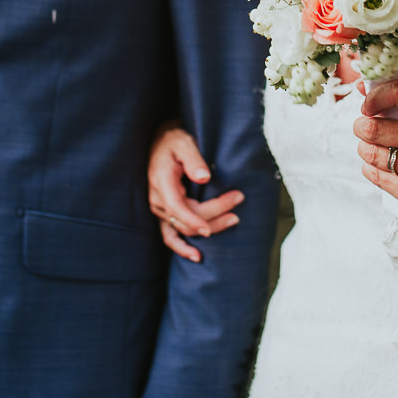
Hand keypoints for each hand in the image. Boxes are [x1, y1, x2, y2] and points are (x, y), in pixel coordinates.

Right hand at [147, 125, 243, 261]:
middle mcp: (158, 200)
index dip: (198, 219)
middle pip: (187, 220)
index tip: (220, 219)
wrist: (160, 143)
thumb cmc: (173, 141)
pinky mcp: (165, 213)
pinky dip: (181, 248)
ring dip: (209, 228)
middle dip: (215, 215)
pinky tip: (197, 256)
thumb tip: (205, 177)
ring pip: (184, 229)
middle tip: (238, 199)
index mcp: (162, 183)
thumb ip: (193, 159)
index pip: (179, 207)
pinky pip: (170, 236)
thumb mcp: (183, 142)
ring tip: (233, 220)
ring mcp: (160, 210)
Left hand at [354, 81, 397, 224]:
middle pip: (373, 128)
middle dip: (362, 127)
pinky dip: (372, 168)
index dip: (374, 96)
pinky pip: (374, 175)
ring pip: (370, 153)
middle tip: (366, 128)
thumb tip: (362, 87)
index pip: (397, 92)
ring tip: (377, 147)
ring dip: (366, 148)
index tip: (368, 105)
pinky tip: (384, 164)